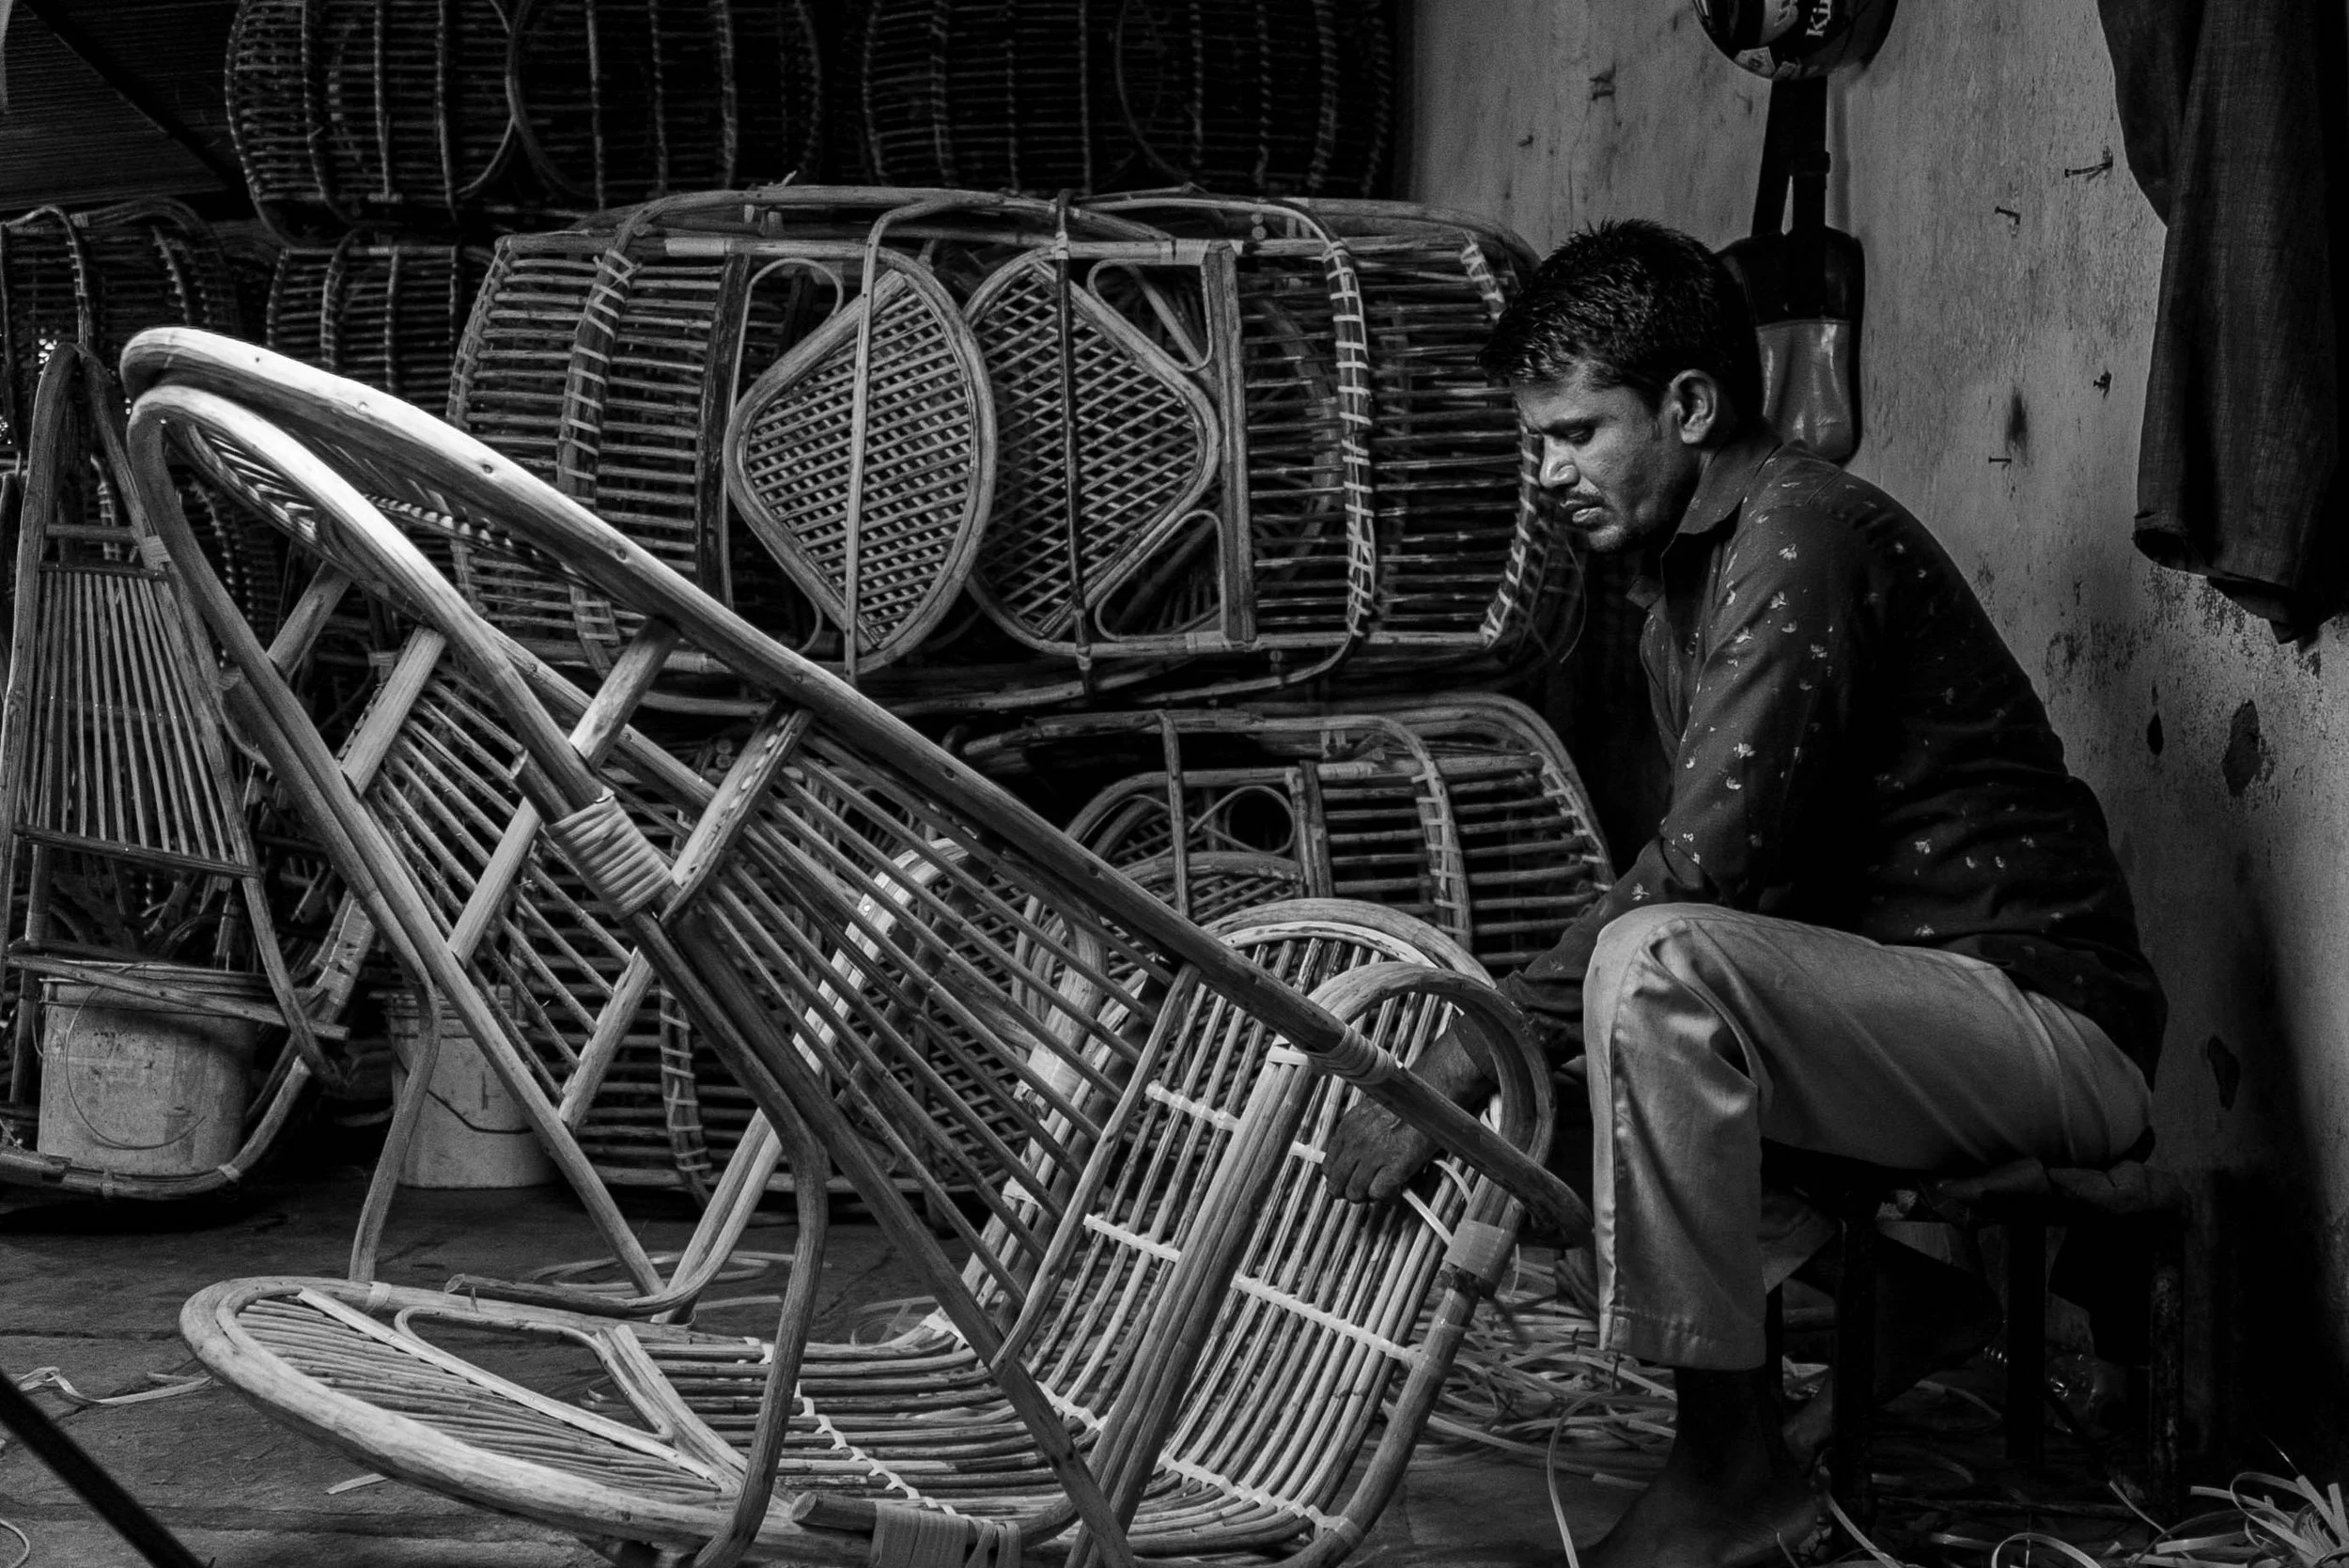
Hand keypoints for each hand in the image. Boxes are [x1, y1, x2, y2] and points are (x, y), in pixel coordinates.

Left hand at [1321, 1100, 1438, 1203]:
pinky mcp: (1395, 1166)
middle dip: (1350, 1191)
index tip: (1350, 1180)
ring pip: (1356, 1193)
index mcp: (1348, 1127)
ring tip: (1383, 1187)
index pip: (1328, 1167)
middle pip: (1337, 1185)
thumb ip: (1356, 1134)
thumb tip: (1351, 1160)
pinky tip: (1397, 1186)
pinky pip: (1379, 1194)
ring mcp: (1374, 1154)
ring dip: (1369, 1195)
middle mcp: (1357, 1142)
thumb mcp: (1371, 1113)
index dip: (1340, 1178)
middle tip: (1365, 1190)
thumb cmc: (1407, 1106)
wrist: (1433, 1101)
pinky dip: (1388, 1195)